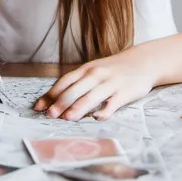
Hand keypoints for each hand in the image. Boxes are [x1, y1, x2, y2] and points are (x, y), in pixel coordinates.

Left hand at [33, 50, 154, 120]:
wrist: (143, 61)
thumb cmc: (112, 69)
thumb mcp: (94, 71)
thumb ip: (78, 83)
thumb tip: (54, 99)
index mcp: (86, 70)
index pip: (64, 82)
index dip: (51, 94)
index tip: (39, 107)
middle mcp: (96, 75)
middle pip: (75, 90)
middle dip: (61, 103)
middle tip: (50, 115)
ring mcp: (110, 84)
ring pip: (91, 97)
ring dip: (78, 108)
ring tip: (67, 118)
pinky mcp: (124, 93)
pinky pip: (113, 103)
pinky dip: (105, 111)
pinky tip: (97, 118)